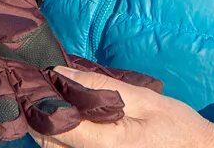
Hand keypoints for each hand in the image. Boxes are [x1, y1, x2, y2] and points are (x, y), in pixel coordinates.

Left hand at [29, 66, 213, 147]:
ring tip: (51, 99)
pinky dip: (63, 137)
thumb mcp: (143, 99)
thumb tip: (62, 73)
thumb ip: (101, 87)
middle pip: (49, 143)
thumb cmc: (176, 126)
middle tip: (39, 87)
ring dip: (48, 126)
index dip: (43, 102)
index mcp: (111, 144)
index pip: (60, 126)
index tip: (38, 80)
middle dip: (39, 115)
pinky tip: (68, 118)